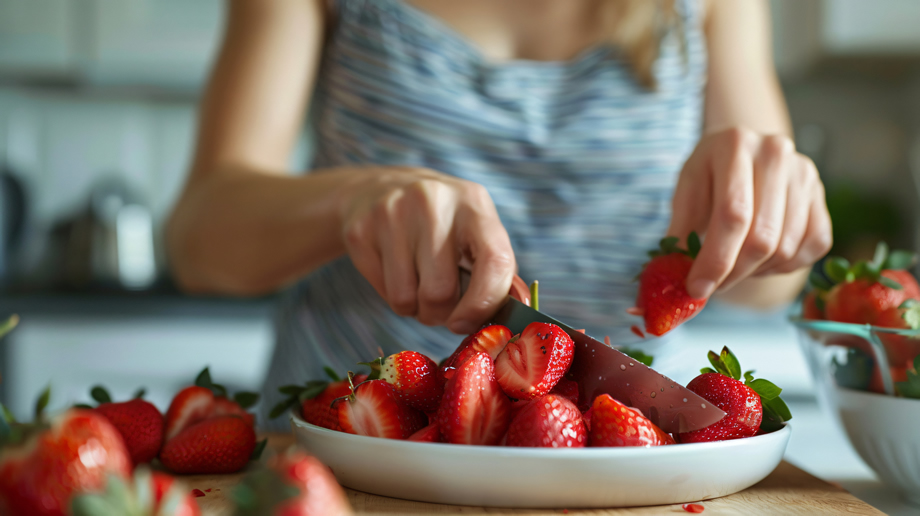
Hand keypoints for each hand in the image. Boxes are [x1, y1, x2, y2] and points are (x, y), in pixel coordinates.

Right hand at [340, 167, 515, 333]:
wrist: (378, 188)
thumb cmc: (441, 224)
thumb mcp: (474, 231)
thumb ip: (497, 271)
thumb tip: (521, 311)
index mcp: (473, 202)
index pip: (493, 261)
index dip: (484, 304)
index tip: (467, 323)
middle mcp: (433, 201)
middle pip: (441, 292)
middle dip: (441, 313)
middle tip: (440, 304)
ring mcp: (392, 212)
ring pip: (408, 298)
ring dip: (416, 308)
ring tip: (418, 286)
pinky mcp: (361, 229)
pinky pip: (383, 292)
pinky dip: (393, 297)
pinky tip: (396, 273)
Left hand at [667, 127, 832, 298]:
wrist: (743, 150)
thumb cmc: (709, 173)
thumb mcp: (686, 189)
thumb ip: (680, 228)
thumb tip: (675, 273)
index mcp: (735, 145)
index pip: (732, 215)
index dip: (715, 259)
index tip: (697, 288)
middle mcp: (776, 153)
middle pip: (762, 237)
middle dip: (734, 273)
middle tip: (714, 286)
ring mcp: (804, 174)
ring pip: (786, 247)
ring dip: (756, 271)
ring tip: (734, 267)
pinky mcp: (821, 195)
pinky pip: (813, 246)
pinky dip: (785, 266)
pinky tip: (761, 261)